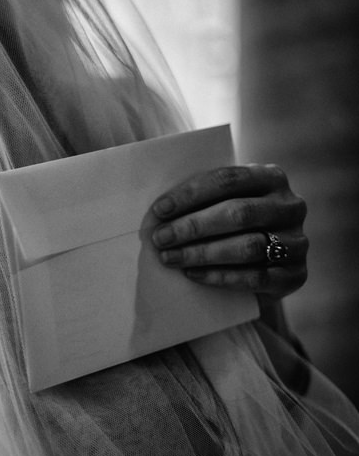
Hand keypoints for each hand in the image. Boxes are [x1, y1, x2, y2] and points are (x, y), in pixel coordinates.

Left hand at [150, 164, 307, 303]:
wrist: (266, 265)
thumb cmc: (232, 225)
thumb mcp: (223, 202)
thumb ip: (203, 199)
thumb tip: (158, 211)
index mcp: (272, 178)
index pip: (229, 180)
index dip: (191, 194)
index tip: (159, 210)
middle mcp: (291, 207)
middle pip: (238, 213)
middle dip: (192, 226)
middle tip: (160, 238)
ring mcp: (297, 242)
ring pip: (247, 246)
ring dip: (202, 253)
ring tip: (170, 258)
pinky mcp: (297, 275)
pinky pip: (256, 277)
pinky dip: (220, 276)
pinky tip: (193, 274)